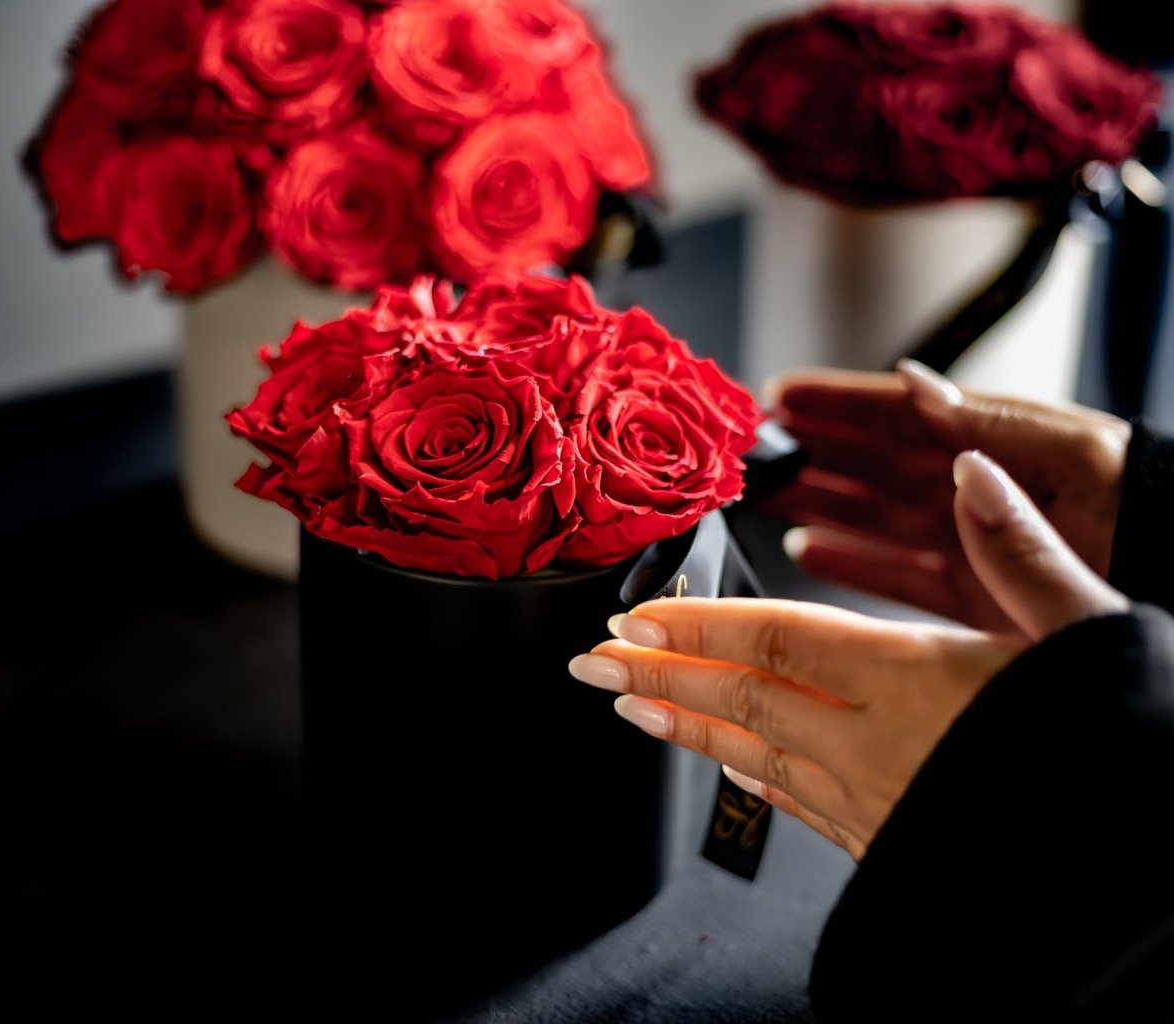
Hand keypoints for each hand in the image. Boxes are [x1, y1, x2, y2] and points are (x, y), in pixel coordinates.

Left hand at [570, 450, 1128, 859]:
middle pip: (743, 701)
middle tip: (591, 665)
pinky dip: (751, 782)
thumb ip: (1017, 552)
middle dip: (658, 679)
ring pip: (755, 760)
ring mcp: (877, 804)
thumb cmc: (1115, 744)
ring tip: (629, 710)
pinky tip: (727, 771)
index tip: (636, 618)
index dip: (697, 627)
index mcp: (915, 680)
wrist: (1135, 872)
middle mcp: (878, 746)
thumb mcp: (1084, 632)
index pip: (777, 641)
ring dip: (685, 730)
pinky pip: (799, 809)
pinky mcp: (891, 843)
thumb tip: (971, 470)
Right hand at [762, 360, 1130, 630]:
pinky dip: (845, 563)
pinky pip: (889, 574)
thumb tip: (914, 384)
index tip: (780, 392)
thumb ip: (990, 424)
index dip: (838, 401)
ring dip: (816, 502)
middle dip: (811, 450)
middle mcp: (971, 489)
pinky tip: (807, 549)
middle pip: (871, 465)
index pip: (898, 414)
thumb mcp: (1076, 454)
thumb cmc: (1154, 511)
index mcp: (996, 441)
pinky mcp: (968, 595)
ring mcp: (965, 543)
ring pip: (869, 516)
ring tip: (766, 492)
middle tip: (754, 445)